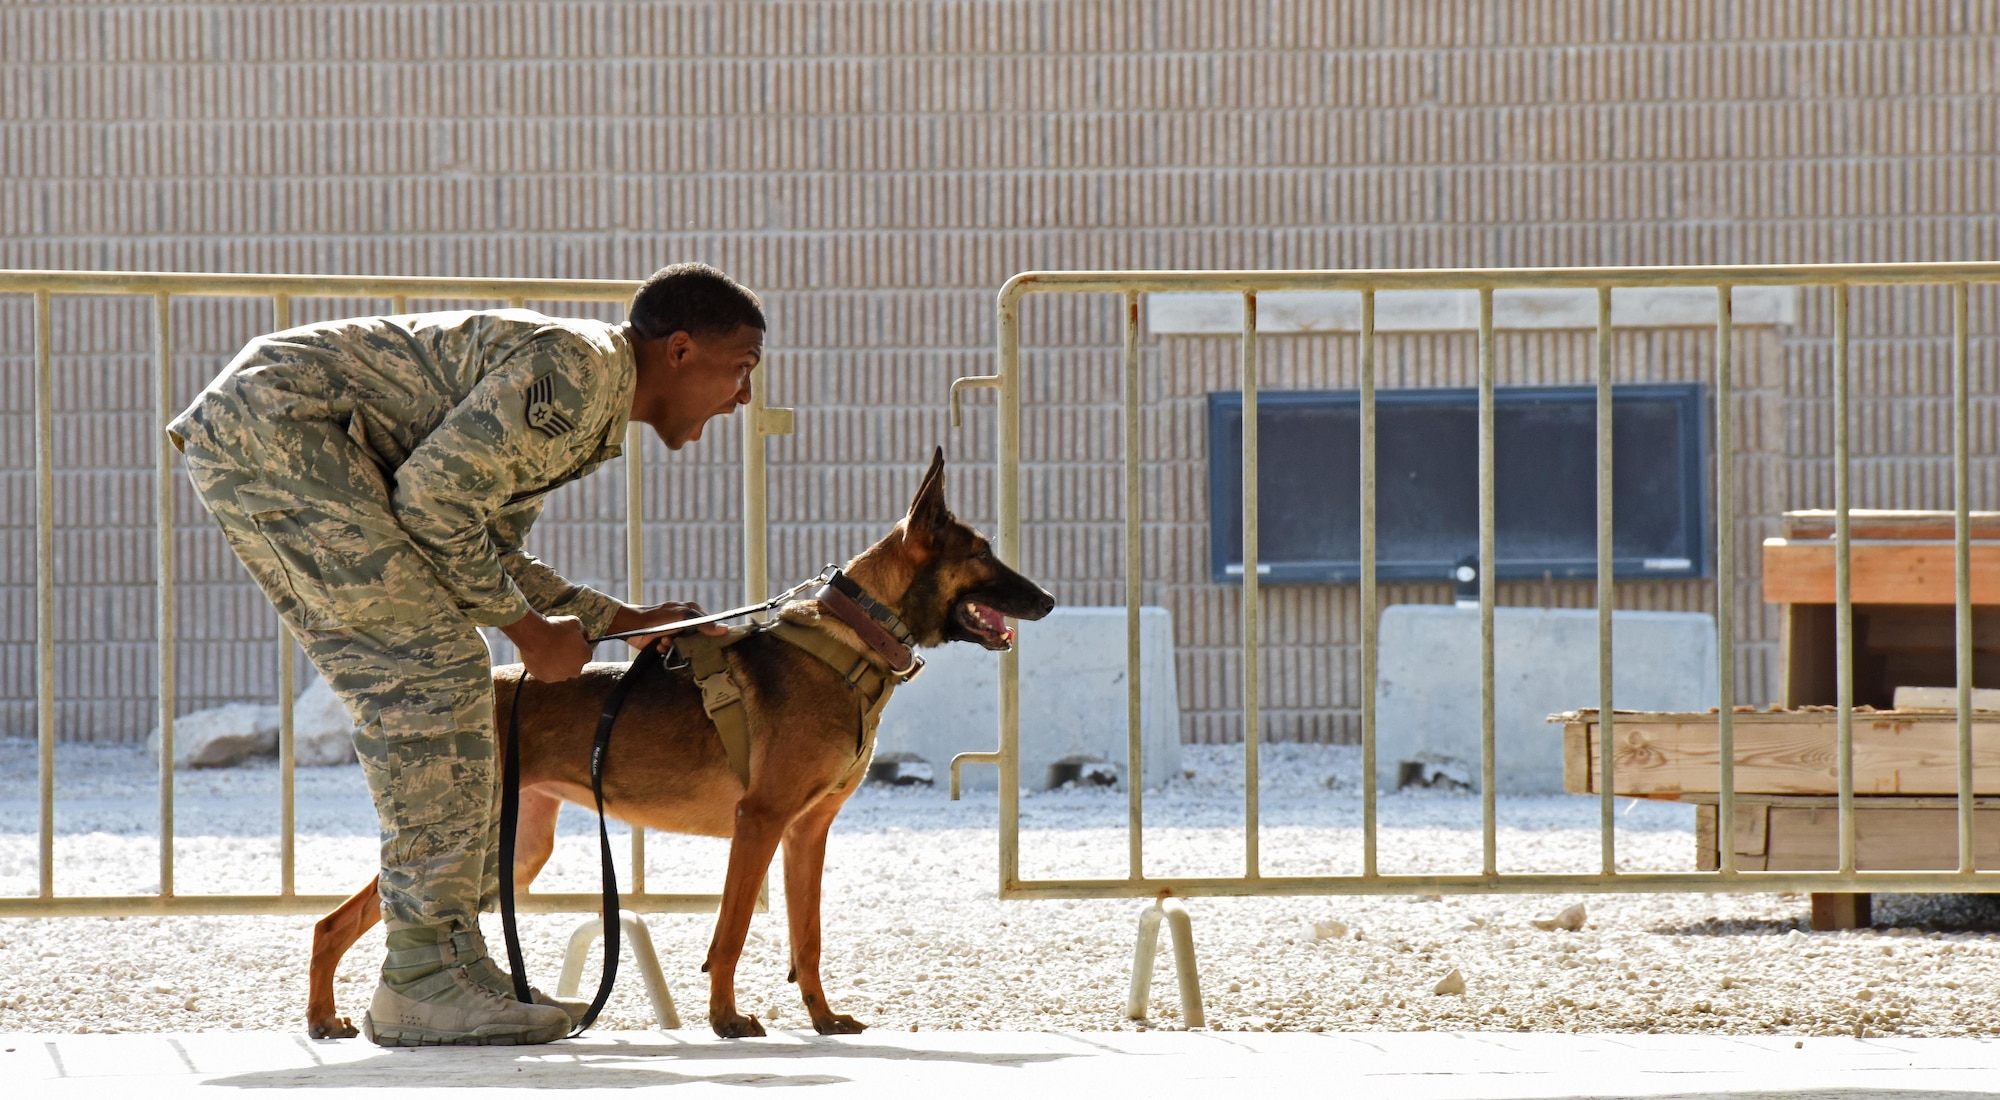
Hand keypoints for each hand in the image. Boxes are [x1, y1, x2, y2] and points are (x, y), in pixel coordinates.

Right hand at [498, 611, 592, 681]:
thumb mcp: (575, 622)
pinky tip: (540, 656)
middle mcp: (575, 670)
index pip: (585, 653)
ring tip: (547, 650)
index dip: (577, 646)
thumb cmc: (555, 628)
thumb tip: (584, 636)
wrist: (534, 636)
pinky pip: (547, 673)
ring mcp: (560, 676)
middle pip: (573, 664)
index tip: (570, 642)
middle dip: (568, 657)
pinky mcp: (546, 678)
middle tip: (558, 646)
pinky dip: (545, 667)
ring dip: (557, 663)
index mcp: (585, 656)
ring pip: (560, 670)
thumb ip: (583, 631)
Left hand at [607, 600, 730, 649]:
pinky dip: (667, 650)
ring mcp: (674, 633)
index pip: (710, 624)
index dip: (713, 634)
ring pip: (685, 646)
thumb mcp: (684, 617)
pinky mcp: (665, 643)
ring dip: (676, 647)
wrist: (633, 626)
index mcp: (691, 612)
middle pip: (698, 638)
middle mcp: (684, 622)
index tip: (717, 644)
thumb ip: (704, 624)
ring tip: (666, 642)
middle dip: (690, 643)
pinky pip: (673, 651)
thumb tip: (725, 629)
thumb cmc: (659, 617)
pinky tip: (660, 646)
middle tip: (685, 644)